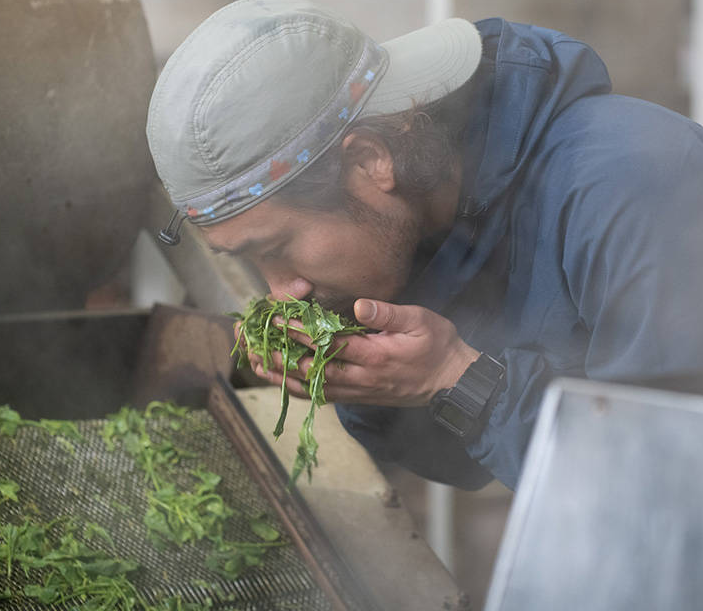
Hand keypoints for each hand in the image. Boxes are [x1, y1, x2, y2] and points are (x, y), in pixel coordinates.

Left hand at [247, 299, 478, 406]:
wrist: (451, 382)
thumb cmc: (437, 346)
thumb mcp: (422, 321)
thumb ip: (389, 314)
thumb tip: (359, 305)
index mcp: (374, 356)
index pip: (328, 344)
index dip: (300, 332)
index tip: (276, 319)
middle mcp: (360, 378)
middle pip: (310, 369)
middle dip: (279, 355)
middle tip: (251, 342)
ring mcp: (357, 391)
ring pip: (311, 387)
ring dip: (281, 376)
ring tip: (255, 364)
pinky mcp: (357, 397)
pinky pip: (321, 396)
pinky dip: (297, 389)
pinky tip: (279, 380)